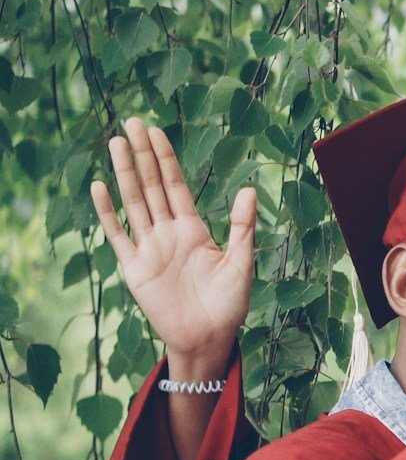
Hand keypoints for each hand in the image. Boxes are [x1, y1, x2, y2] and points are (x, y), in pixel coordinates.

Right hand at [91, 119, 256, 380]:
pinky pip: (118, 234)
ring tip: (116, 143)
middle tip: (131, 122)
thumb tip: (249, 189)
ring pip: (134, 202)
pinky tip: (101, 187)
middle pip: (151, 185)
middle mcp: (168, 232)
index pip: (175, 185)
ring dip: (124, 173)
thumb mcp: (242, 262)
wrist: (209, 337)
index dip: (165, 158)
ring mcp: (149, 247)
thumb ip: (242, 226)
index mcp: (194, 229)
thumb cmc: (230, 304)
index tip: (155, 131)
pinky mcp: (134, 267)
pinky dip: (108, 212)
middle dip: (142, 155)